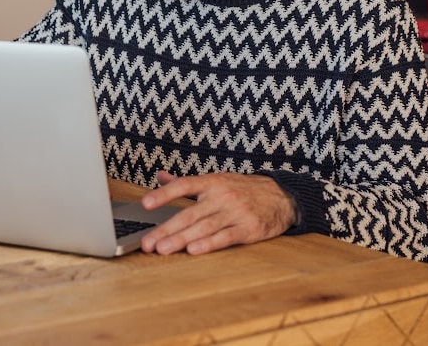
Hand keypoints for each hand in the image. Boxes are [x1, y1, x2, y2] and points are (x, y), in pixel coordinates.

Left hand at [138, 171, 297, 255]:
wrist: (282, 196)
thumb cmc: (244, 190)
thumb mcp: (217, 180)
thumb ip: (187, 183)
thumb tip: (160, 177)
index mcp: (213, 182)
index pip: (184, 185)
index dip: (163, 194)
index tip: (145, 204)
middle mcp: (222, 196)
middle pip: (190, 214)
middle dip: (166, 229)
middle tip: (148, 242)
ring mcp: (235, 212)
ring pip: (204, 227)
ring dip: (181, 239)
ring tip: (163, 249)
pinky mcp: (248, 229)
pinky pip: (225, 237)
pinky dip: (209, 244)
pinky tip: (194, 250)